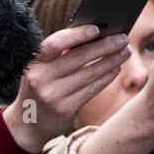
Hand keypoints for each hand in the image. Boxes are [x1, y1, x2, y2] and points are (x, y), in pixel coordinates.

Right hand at [3, 25, 130, 153]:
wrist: (28, 124)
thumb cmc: (42, 85)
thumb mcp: (42, 69)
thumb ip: (61, 53)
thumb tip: (96, 34)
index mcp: (33, 62)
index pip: (55, 44)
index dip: (76, 35)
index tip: (97, 29)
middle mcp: (40, 78)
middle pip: (78, 57)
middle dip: (105, 46)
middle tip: (123, 38)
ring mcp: (52, 95)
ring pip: (89, 73)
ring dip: (111, 61)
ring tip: (125, 52)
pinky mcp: (64, 109)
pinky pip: (91, 89)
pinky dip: (106, 77)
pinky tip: (115, 69)